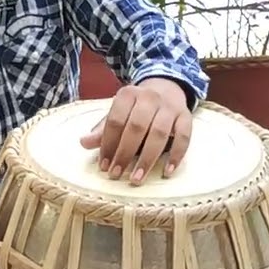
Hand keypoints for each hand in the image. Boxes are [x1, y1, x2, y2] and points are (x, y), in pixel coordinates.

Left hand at [79, 78, 193, 184]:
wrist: (166, 89)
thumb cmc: (136, 108)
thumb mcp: (118, 113)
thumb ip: (102, 130)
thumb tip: (83, 143)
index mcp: (128, 94)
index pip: (115, 121)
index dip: (108, 144)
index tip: (104, 166)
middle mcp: (149, 97)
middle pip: (136, 127)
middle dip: (125, 153)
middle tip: (116, 174)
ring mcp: (169, 107)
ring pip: (159, 133)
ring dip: (147, 159)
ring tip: (137, 179)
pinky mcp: (186, 116)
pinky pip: (184, 137)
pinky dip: (176, 155)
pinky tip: (167, 172)